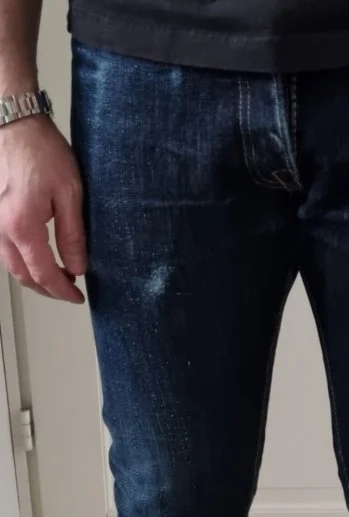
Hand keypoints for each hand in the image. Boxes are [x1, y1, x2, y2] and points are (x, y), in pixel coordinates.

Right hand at [0, 115, 86, 302]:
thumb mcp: (69, 193)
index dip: (62, 291)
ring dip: (34, 277)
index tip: (77, 297)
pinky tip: (38, 259)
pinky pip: (4, 251)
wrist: (14, 123)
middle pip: (24, 276)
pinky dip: (22, 262)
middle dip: (48, 289)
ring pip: (11, 266)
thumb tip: (78, 267)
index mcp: (22, 226)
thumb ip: (73, 235)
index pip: (44, 274)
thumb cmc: (41, 151)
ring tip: (58, 276)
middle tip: (70, 290)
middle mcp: (1, 229)